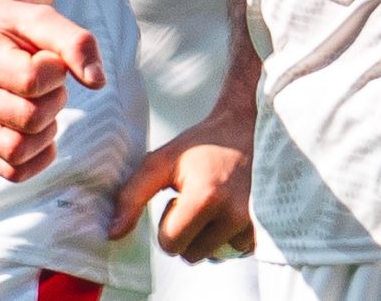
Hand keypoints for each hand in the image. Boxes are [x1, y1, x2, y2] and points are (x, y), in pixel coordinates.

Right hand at [0, 0, 104, 181]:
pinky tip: (43, 131)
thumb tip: (98, 82)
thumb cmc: (15, 25)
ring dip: (46, 131)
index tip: (51, 58)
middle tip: (52, 83)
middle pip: (28, 119)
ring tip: (44, 105)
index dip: (56, 71)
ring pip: (17, 152)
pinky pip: (13, 171)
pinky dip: (39, 157)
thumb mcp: (44, 18)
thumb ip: (75, 43)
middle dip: (55, 100)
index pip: (30, 80)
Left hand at [106, 91, 255, 260]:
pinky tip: (232, 207)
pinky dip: (229, 235)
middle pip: (191, 254)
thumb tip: (114, 233)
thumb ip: (132, 195)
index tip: (178, 197)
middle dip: (187, 232)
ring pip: (214, 255)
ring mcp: (254, 222)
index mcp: (205, 197)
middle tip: (197, 198)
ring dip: (209, 235)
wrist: (250, 125)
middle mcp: (233, 214)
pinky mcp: (266, 226)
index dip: (168, 222)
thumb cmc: (203, 143)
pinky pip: (236, 250)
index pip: (170, 244)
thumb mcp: (163, 160)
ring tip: (216, 201)